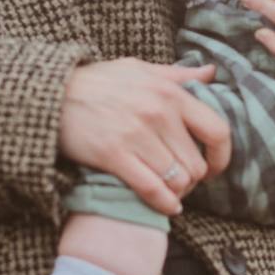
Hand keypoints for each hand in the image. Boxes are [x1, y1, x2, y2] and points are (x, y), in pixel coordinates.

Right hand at [58, 59, 231, 215]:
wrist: (52, 93)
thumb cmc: (98, 82)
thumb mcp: (139, 69)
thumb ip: (177, 74)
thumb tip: (210, 73)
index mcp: (170, 92)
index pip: (217, 130)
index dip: (222, 156)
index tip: (214, 166)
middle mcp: (159, 113)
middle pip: (197, 164)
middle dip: (194, 179)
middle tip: (183, 181)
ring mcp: (137, 135)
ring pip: (178, 180)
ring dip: (177, 191)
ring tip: (170, 190)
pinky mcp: (114, 155)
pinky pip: (152, 189)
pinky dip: (164, 203)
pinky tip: (166, 206)